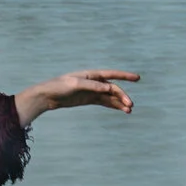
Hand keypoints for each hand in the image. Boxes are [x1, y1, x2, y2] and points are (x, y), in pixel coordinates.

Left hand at [15, 69, 138, 126]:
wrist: (47, 96)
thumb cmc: (60, 86)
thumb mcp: (76, 84)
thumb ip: (93, 86)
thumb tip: (109, 87)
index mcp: (92, 74)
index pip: (112, 75)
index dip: (125, 76)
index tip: (137, 78)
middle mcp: (94, 82)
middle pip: (113, 88)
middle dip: (123, 96)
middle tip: (130, 105)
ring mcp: (92, 91)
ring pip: (110, 97)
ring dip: (120, 103)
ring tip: (129, 110)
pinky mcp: (88, 99)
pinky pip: (104, 102)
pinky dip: (113, 106)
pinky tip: (121, 110)